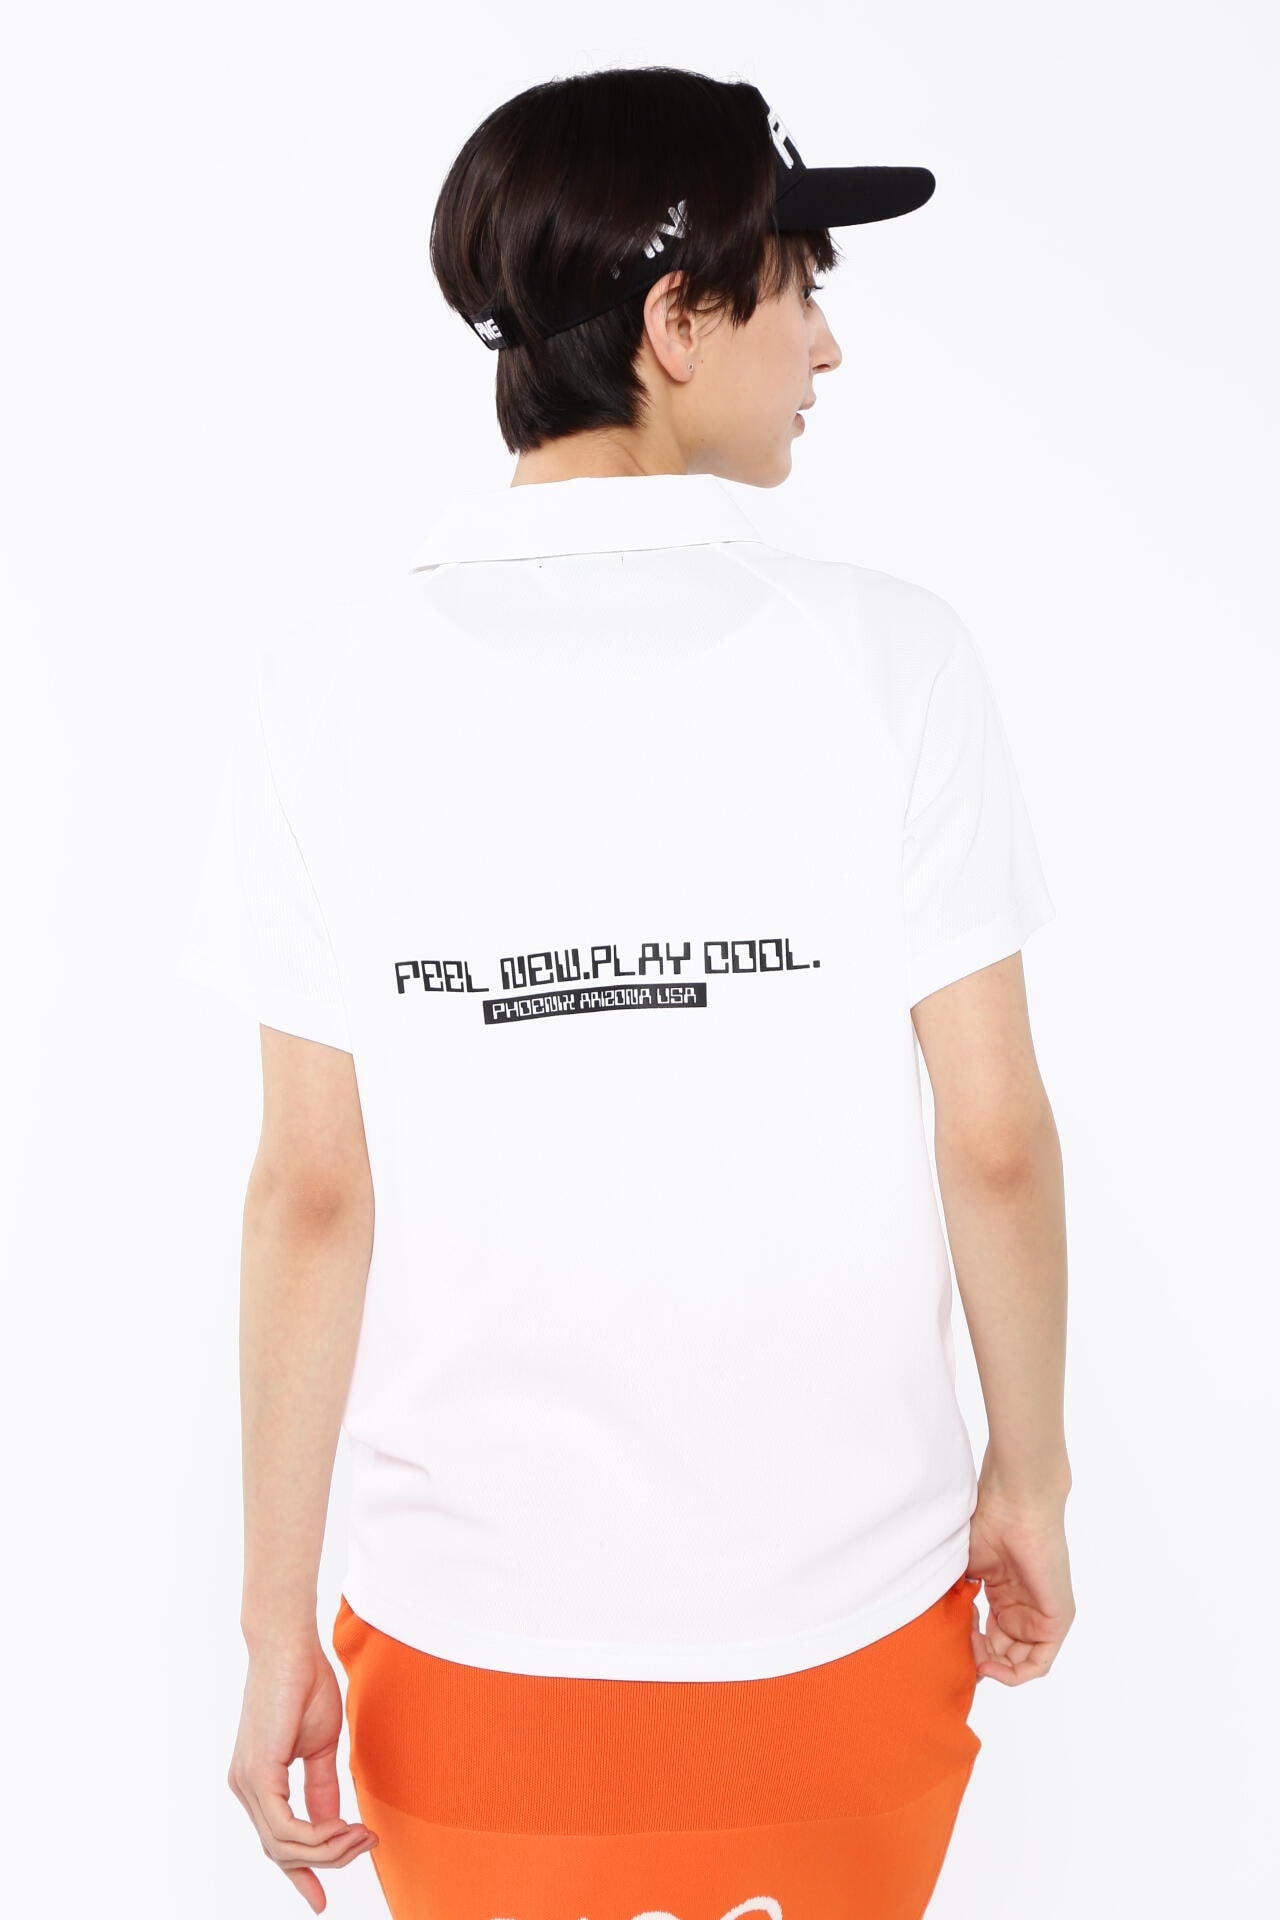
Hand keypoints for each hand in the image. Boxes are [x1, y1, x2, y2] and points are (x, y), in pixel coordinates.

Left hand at [227, 1629, 378, 1911]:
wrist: (290, 1645)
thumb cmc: (305, 1683)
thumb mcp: (320, 1746)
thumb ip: (322, 1787)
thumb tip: (334, 1826)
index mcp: (260, 1782)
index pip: (278, 1843)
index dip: (301, 1875)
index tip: (320, 1901)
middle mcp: (247, 1788)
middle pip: (282, 1852)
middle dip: (328, 1860)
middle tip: (366, 1844)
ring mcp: (248, 1783)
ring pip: (284, 1846)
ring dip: (328, 1850)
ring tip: (362, 1834)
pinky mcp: (257, 1773)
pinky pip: (283, 1828)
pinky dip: (316, 1836)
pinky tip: (343, 1827)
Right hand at [966, 1466, 1075, 1686]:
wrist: (1014, 1505)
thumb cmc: (987, 1525)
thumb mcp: (964, 1570)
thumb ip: (956, 1600)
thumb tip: (940, 1630)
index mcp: (1004, 1596)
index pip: (988, 1639)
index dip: (966, 1648)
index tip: (946, 1642)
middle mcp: (1023, 1609)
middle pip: (1001, 1654)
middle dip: (976, 1660)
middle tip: (957, 1650)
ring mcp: (1041, 1616)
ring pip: (1017, 1663)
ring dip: (991, 1667)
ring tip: (971, 1652)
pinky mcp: (1056, 1620)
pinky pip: (1038, 1663)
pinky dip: (1013, 1673)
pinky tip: (989, 1664)